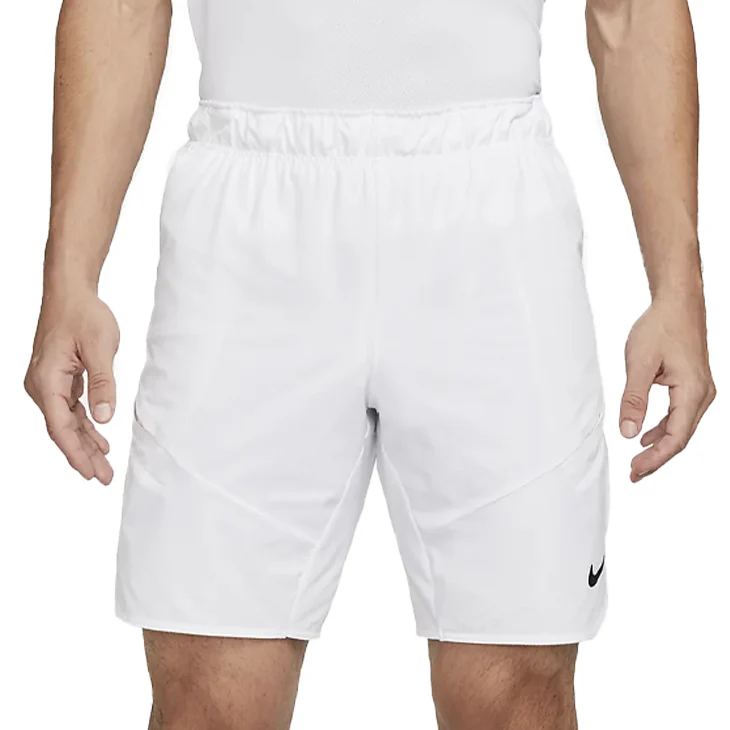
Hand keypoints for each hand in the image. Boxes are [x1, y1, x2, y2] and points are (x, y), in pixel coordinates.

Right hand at [25, 286, 119, 484]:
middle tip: (103, 478)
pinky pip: (69, 410)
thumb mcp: (101, 347)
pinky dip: (84, 426)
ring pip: (66, 422)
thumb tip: (104, 418)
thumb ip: (103, 384)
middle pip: (62, 430)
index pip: (60, 427)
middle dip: (82, 456)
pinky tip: (98, 440)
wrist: (70, 292)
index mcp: (47, 380)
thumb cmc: (83, 314)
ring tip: (104, 466)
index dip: (75, 453)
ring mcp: (48, 383)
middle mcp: (41, 386)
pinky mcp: (58, 379)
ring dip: (85, 443)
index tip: (90, 473)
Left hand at [620, 296, 714, 482]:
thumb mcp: (639, 364)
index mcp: (692, 391)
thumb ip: (633, 400)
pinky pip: (681, 415)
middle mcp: (703, 395)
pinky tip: (647, 436)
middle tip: (633, 474)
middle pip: (681, 438)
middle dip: (657, 458)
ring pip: (682, 428)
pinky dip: (664, 429)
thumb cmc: (659, 327)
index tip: (635, 472)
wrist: (677, 303)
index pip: (676, 438)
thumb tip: (628, 433)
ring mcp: (701, 390)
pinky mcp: (693, 385)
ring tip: (637, 460)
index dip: (655, 460)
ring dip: (660, 445)